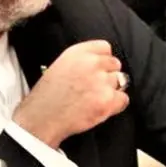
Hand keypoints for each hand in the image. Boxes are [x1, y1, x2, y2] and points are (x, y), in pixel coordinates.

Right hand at [12, 40, 128, 147]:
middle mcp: (91, 64)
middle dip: (108, 75)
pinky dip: (115, 105)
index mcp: (77, 53)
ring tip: (93, 99)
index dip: (103, 60)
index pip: (105, 47)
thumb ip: (81, 61)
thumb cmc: (47, 97)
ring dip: (111, 90)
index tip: (99, 68)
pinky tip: (100, 108)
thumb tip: (100, 64)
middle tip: (95, 88)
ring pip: (120, 82)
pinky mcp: (107, 101)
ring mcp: (101, 82)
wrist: (41, 119)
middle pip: (115, 64)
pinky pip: (123, 99)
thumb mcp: (60, 66)